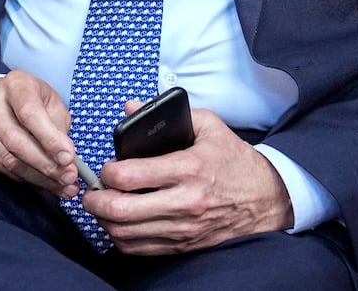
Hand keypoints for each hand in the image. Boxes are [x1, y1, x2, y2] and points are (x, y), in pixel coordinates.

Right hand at [0, 70, 79, 197]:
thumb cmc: (31, 100)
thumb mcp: (50, 102)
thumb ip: (58, 128)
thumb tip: (66, 160)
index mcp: (15, 84)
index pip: (30, 113)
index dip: (50, 139)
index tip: (68, 158)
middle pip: (16, 141)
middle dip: (46, 164)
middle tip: (68, 178)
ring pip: (8, 159)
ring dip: (38, 177)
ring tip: (60, 184)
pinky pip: (1, 167)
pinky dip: (25, 178)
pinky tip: (41, 180)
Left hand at [82, 101, 292, 253]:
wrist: (267, 198)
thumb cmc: (234, 160)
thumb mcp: (208, 126)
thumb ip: (166, 114)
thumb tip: (130, 108)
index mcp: (187, 168)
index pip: (129, 176)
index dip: (106, 172)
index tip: (105, 167)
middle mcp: (184, 202)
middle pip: (121, 210)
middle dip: (95, 200)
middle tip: (90, 191)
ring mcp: (184, 227)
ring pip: (126, 234)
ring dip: (104, 221)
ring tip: (99, 206)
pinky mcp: (185, 245)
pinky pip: (142, 249)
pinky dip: (122, 239)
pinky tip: (118, 224)